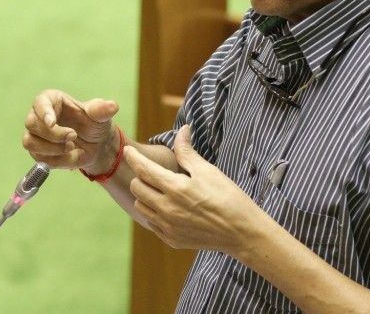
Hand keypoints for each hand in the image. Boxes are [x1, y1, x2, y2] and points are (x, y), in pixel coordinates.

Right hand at [22, 89, 119, 171]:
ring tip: (71, 147)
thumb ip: (103, 110)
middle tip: (73, 136)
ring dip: (51, 148)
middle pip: (31, 123)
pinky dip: (56, 160)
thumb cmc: (95, 124)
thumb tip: (113, 106)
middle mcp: (40, 116)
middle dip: (52, 134)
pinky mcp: (38, 152)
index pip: (40, 102)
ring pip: (29, 142)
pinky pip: (39, 159)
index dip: (43, 112)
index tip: (52, 122)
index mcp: (53, 101)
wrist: (96, 145)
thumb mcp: (101, 116)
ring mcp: (36, 135)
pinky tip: (70, 156)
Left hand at [124, 125, 261, 253]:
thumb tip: (182, 130)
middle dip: (141, 176)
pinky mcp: (172, 239)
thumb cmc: (228, 197)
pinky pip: (152, 223)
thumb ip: (188, 152)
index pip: (144, 169)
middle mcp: (167, 209)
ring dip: (145, 195)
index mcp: (175, 188)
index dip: (133, 157)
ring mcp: (168, 226)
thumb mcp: (208, 170)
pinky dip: (154, 212)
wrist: (241, 232)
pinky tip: (167, 206)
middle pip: (137, 188)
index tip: (128, 150)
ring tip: (160, 189)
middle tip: (152, 171)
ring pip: (141, 206)